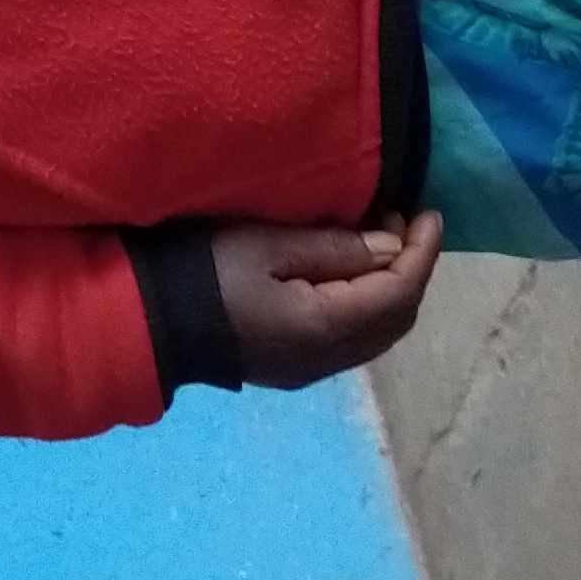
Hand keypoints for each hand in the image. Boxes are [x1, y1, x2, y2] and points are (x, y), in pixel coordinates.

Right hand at [212, 212, 445, 385]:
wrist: (152, 321)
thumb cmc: (206, 272)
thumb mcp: (266, 246)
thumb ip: (333, 248)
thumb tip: (391, 248)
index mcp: (326, 327)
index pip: (398, 292)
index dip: (422, 252)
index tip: (428, 212)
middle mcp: (330, 357)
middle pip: (396, 319)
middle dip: (412, 269)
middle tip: (403, 222)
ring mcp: (312, 368)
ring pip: (377, 333)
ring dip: (391, 288)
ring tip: (381, 242)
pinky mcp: (296, 367)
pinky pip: (354, 339)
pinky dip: (369, 305)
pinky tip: (352, 275)